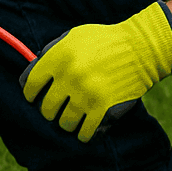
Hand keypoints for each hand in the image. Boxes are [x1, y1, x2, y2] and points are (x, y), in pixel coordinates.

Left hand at [20, 2, 171, 141]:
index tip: (35, 98)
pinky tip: (85, 129)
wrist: (141, 47)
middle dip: (50, 111)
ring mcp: (87, 95)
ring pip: (64, 124)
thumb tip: (30, 76)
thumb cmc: (104, 41)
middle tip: (57, 109)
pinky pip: (85, 133)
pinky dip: (83, 134)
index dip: (30, 94)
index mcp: (58, 58)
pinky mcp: (104, 109)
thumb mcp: (72, 36)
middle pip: (46, 109)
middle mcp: (70, 77)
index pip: (30, 85)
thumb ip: (50, 53)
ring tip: (72, 118)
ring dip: (66, 123)